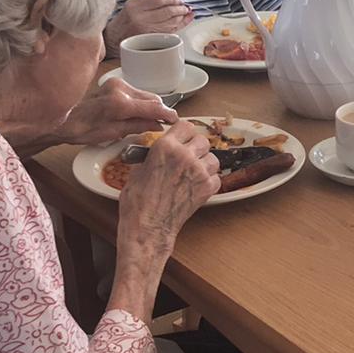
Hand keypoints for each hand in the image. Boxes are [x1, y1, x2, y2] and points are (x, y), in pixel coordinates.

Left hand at [59, 77, 176, 145]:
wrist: (64, 119)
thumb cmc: (84, 130)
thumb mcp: (114, 133)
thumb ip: (139, 126)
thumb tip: (158, 124)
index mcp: (120, 103)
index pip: (154, 106)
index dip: (168, 114)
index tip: (176, 121)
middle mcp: (120, 88)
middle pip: (152, 98)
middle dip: (160, 111)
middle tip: (163, 124)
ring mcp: (117, 84)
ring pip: (145, 94)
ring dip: (150, 106)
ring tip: (148, 121)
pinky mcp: (114, 83)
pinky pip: (135, 92)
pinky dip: (140, 102)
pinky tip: (136, 113)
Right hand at [107, 0, 193, 43]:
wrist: (112, 39)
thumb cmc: (123, 20)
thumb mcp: (133, 3)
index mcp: (135, 6)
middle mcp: (140, 18)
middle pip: (167, 11)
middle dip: (180, 7)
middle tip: (185, 5)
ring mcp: (145, 30)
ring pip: (170, 22)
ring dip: (182, 16)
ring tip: (186, 12)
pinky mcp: (150, 40)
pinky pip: (169, 31)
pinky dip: (179, 25)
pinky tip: (184, 20)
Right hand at [117, 120, 221, 252]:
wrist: (147, 227)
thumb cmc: (138, 202)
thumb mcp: (137, 170)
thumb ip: (151, 156)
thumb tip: (155, 151)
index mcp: (166, 147)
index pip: (186, 126)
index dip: (184, 132)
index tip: (182, 138)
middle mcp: (185, 156)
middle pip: (203, 140)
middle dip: (195, 147)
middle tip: (187, 156)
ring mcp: (199, 172)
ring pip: (213, 158)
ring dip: (205, 163)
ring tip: (193, 171)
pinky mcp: (206, 189)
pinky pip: (216, 177)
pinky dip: (209, 180)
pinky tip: (197, 185)